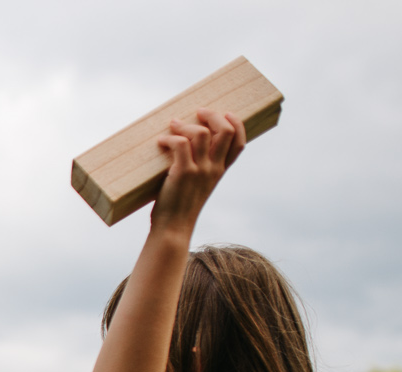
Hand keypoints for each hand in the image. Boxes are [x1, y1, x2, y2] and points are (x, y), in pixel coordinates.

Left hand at [150, 108, 244, 233]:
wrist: (172, 229)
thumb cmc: (178, 208)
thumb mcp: (194, 187)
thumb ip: (196, 169)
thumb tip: (181, 147)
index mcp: (220, 172)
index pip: (240, 144)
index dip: (237, 124)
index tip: (226, 114)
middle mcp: (214, 169)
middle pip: (226, 131)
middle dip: (213, 115)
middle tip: (198, 112)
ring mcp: (200, 170)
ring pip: (202, 133)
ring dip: (186, 124)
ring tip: (173, 125)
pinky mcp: (183, 173)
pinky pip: (180, 143)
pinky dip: (170, 138)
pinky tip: (161, 141)